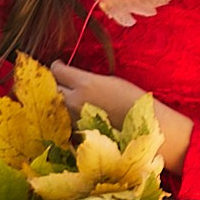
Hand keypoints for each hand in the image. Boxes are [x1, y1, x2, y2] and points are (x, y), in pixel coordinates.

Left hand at [49, 62, 193, 170]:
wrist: (147, 127)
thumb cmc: (134, 101)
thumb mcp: (111, 81)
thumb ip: (87, 79)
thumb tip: (75, 78)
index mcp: (85, 84)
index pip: (57, 71)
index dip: (57, 67)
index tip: (60, 66)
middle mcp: (74, 102)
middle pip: (52, 89)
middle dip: (56, 84)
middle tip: (64, 82)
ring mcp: (74, 120)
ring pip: (58, 106)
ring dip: (63, 101)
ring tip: (75, 99)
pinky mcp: (78, 134)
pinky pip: (67, 122)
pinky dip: (69, 117)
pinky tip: (81, 114)